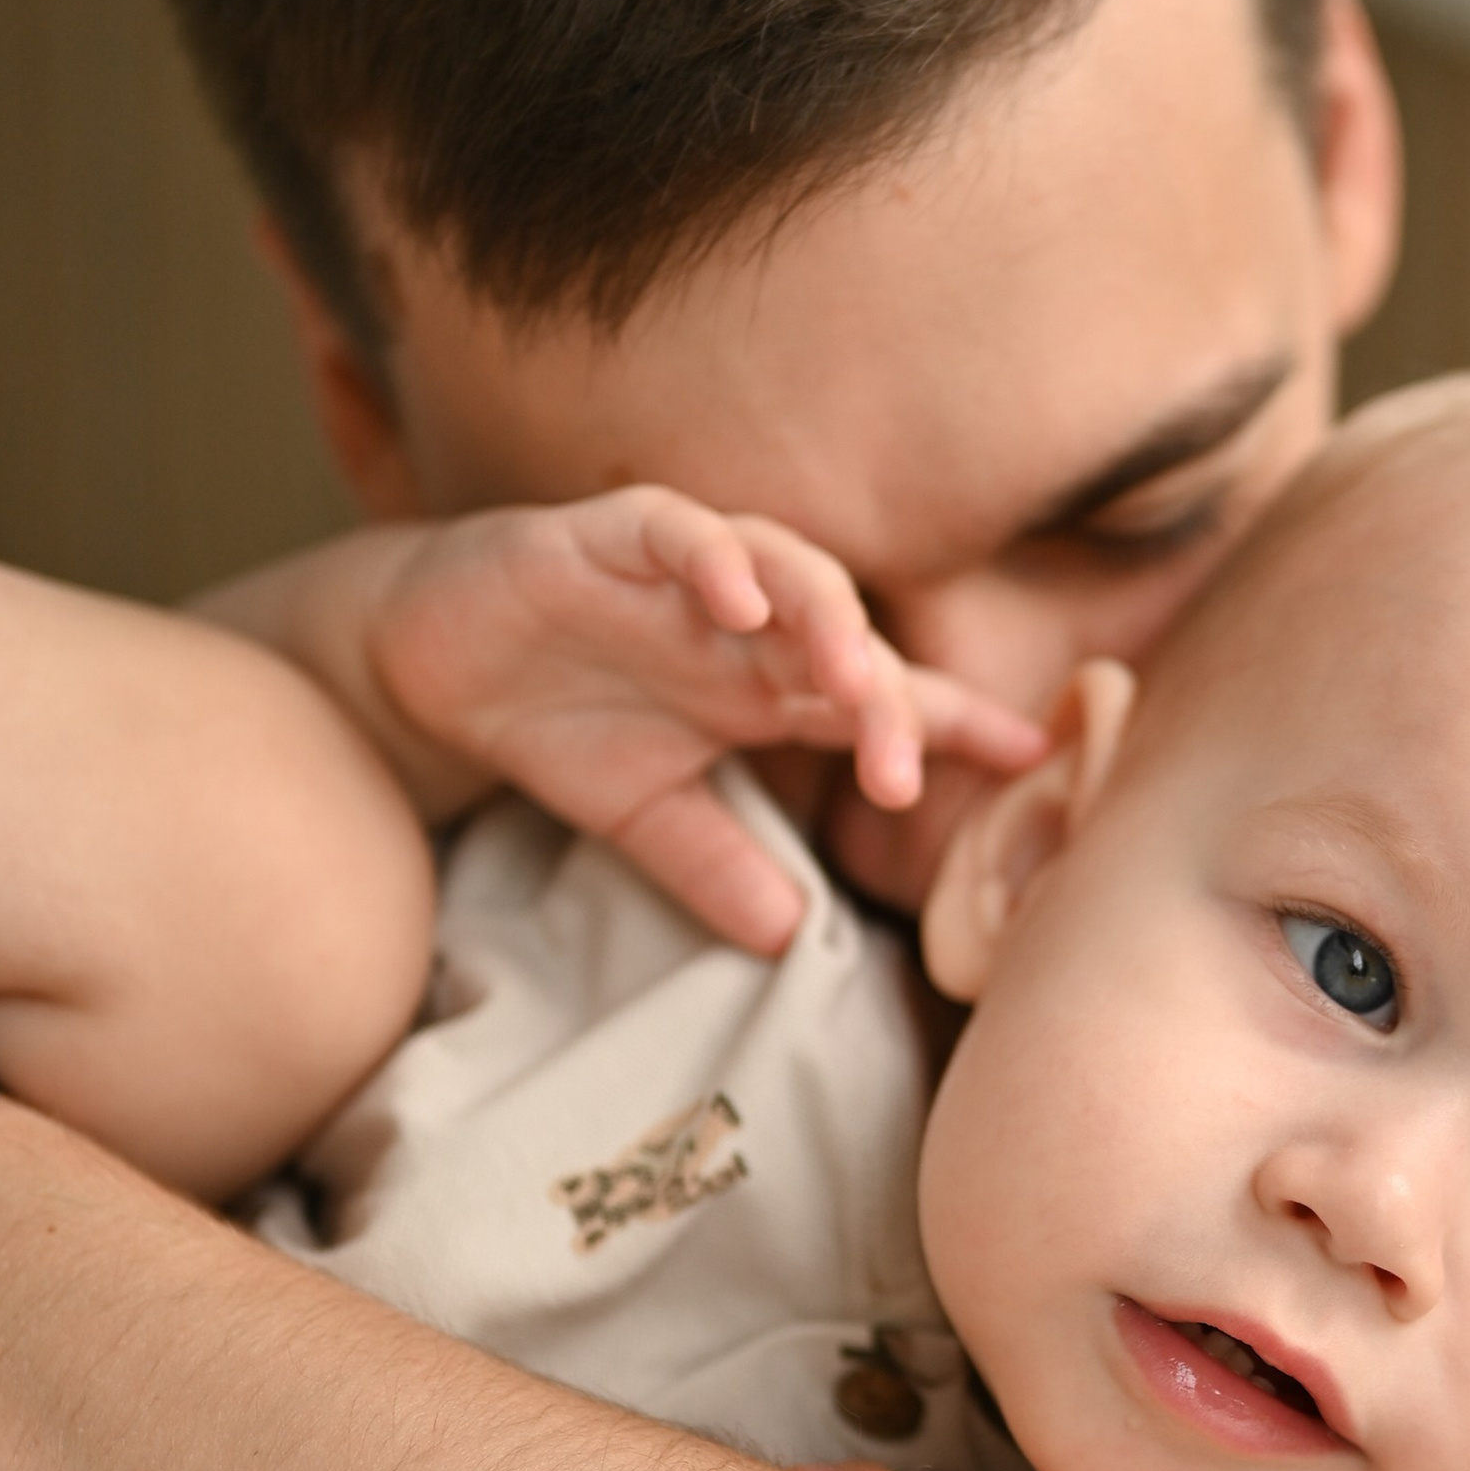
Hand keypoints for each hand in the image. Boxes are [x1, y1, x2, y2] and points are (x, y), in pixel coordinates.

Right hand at [364, 491, 1044, 952]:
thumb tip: (788, 939)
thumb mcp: (643, 817)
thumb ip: (715, 866)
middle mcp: (748, 623)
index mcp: (770, 684)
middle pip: (851, 646)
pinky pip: (683, 531)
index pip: (885, 697)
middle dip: (888, 702)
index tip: (1033, 760)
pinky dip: (716, 559)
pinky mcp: (613, 537)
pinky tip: (737, 600)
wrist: (436, 661)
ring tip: (848, 674)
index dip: (958, 723)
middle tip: (903, 775)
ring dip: (825, 618)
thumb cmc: (557, 721)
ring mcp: (689, 573)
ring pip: (789, 570)